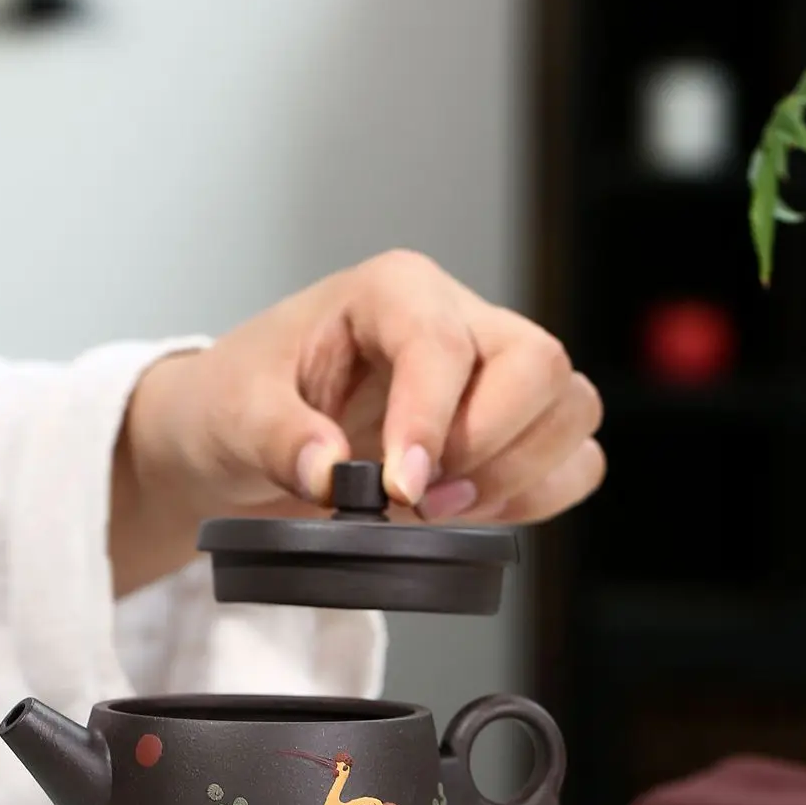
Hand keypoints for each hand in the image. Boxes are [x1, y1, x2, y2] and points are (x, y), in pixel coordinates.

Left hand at [111, 250, 602, 595]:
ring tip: (439, 507)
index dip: (430, 420)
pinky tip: (469, 511)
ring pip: (571, 409)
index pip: (442, 344)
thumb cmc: (238, 402)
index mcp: (392, 293)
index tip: (396, 487)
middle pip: (538, 365)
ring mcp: (494, 374)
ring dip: (518, 475)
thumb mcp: (232, 415)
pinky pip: (573, 460)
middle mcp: (458, 320)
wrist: (237, 440)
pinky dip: (536, 497)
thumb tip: (329, 472)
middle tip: (420, 497)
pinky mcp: (511, 429)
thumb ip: (278, 439)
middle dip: (489, 445)